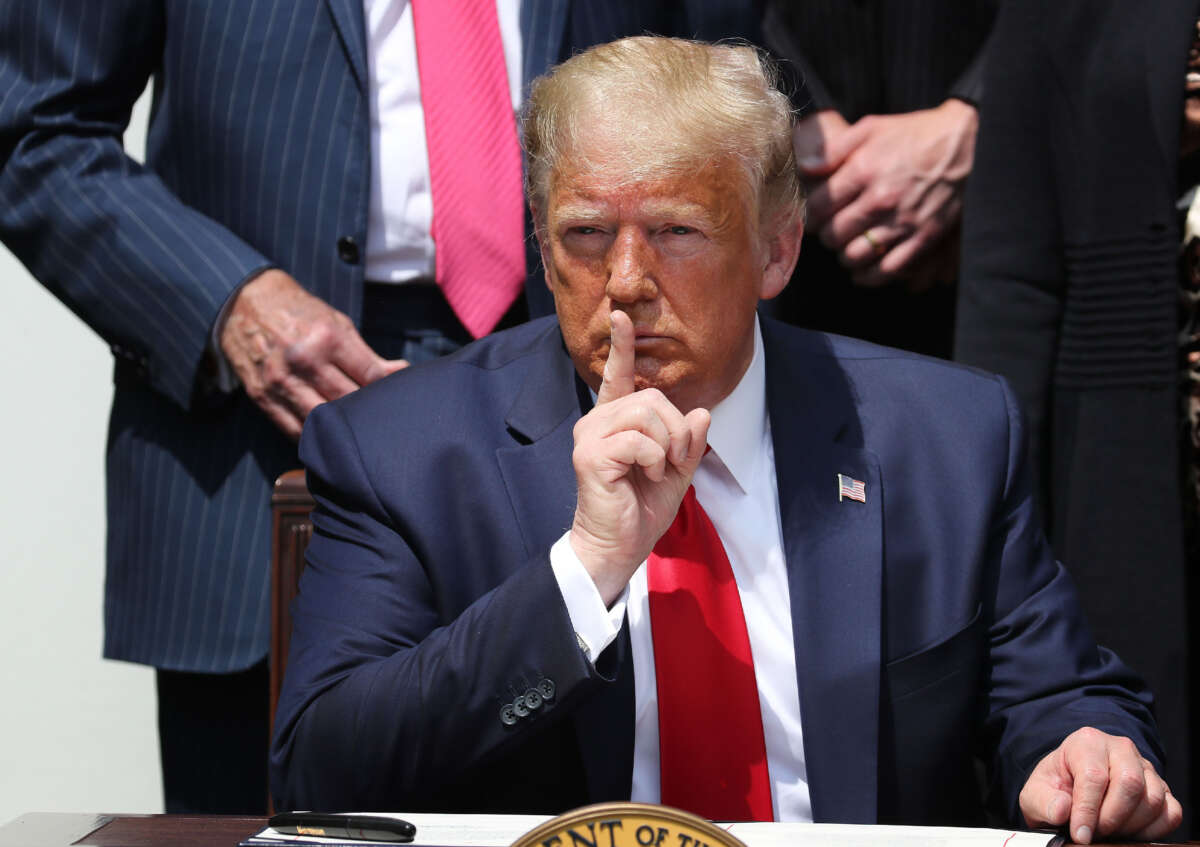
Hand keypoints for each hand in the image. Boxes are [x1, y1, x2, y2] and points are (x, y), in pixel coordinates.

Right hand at [219, 269, 406, 438]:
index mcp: (327, 338)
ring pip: (323, 421)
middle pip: (349, 402)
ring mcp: (281, 381)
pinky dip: (314, 437)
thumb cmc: (299, 313)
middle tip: (381, 420)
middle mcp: (304, 360)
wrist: (245, 303)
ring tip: (357, 435)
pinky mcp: (262, 397)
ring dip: (342, 430)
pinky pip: (294, 429)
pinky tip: (328, 437)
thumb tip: (400, 373)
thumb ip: (367, 354)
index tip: (398, 398)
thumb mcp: (337, 323)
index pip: (371, 376)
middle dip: (369, 413)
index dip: (389, 390)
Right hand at [569, 310, 710, 604]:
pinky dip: (656, 459)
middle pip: (651, 396)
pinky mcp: (590, 455)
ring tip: (661, 469)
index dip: (621, 344)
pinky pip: (640, 440)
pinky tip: (648, 475)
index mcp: (614, 421)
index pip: (616, 374)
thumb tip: (703, 412)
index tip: (621, 315)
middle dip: (677, 429)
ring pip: (647, 413)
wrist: (619, 547)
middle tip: (674, 460)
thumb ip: (689, 442)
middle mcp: (596, 422)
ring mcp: (590, 436)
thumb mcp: (677, 471)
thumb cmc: (640, 509)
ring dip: (668, 444)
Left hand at [795, 99, 976, 285]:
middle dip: (827, 234)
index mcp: (864, 170)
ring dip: (845, 255)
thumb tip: (803, 168)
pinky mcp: (925, 238)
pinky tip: (864, 269)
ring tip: (847, 246)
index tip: (814, 215)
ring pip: (855, 256)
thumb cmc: (915, 134)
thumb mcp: (871, 128)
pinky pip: (888, 270)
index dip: (810, 215)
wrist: (968, 143)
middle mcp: (882, 199)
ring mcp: (904, 221)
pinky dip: (870, 275)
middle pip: (834, 235)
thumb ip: (833, 149)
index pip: (817, 208)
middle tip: (831, 229)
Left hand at [1020, 727, 1181, 842]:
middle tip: (1096, 832)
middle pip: (1129, 784)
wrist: (1070, 788)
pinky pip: (1171, 812)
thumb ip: (1043, 802)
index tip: (1080, 835)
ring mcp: (1145, 767)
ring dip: (1131, 825)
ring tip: (1107, 831)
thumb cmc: (1054, 789)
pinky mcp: (1162, 788)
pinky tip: (1130, 832)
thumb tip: (1063, 810)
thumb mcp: (1036, 793)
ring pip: (1153, 799)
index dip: (1087, 810)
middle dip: (1111, 817)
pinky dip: (1153, 830)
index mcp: (1086, 742)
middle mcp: (1120, 748)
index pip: (1094, 776)